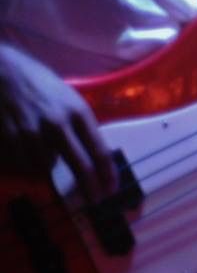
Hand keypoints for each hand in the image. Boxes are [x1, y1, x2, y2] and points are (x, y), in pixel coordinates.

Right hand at [0, 44, 116, 202]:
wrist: (4, 72)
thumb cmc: (40, 85)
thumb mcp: (69, 99)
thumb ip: (79, 125)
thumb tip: (92, 155)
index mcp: (78, 112)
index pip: (99, 150)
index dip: (107, 174)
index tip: (111, 190)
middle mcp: (58, 124)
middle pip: (79, 166)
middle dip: (89, 187)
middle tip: (94, 200)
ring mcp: (32, 133)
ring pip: (45, 169)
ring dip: (46, 170)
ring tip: (42, 156)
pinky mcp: (8, 138)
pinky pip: (21, 165)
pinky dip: (24, 165)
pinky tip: (23, 152)